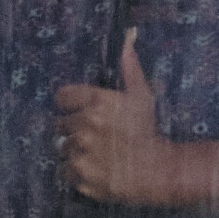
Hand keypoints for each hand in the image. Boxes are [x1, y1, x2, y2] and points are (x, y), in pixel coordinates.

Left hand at [54, 38, 189, 211]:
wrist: (158, 171)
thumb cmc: (148, 131)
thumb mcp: (142, 97)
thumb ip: (129, 69)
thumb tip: (126, 41)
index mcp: (96, 104)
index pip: (62, 97)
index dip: (70, 104)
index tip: (79, 110)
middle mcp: (84, 127)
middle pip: (60, 125)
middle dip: (74, 129)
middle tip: (93, 136)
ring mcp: (80, 153)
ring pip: (61, 148)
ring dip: (74, 150)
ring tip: (94, 153)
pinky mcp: (79, 176)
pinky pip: (64, 171)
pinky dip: (74, 171)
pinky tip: (92, 168)